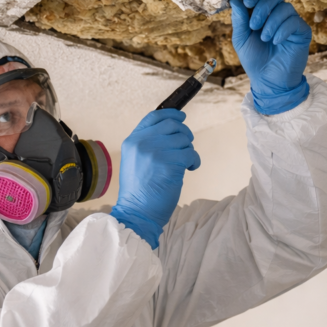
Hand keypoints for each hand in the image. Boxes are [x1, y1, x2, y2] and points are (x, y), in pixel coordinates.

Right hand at [110, 109, 200, 248]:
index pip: (153, 117)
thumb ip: (148, 144)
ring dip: (189, 151)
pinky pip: (190, 154)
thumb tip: (172, 131)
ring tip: (184, 165)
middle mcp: (142, 143)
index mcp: (132, 141)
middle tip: (186, 147)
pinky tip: (189, 169)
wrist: (137, 212)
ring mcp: (156, 152)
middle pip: (172, 125)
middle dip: (185, 135)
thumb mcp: (135, 161)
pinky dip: (194, 162)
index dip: (171, 114)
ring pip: (184, 140)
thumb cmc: (139, 191)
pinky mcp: (169, 164)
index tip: (182, 117)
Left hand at [230, 0, 311, 114]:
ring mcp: (291, 22)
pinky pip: (295, 21)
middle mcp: (277, 15)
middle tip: (254, 25)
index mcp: (262, 14)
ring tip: (265, 39)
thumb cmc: (255, 60)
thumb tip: (235, 1)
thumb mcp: (241, 40)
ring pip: (285, 8)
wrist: (269, 82)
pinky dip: (282, 30)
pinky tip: (275, 42)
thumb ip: (239, 21)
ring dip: (271, 22)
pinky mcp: (302, 32)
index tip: (246, 3)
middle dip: (262, 7)